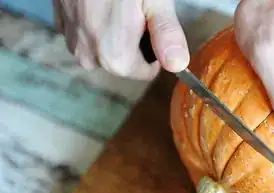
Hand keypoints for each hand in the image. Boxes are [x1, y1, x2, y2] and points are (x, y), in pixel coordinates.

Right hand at [53, 0, 189, 77]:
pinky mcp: (62, 27)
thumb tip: (178, 65)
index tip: (151, 23)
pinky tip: (99, 2)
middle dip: (135, 41)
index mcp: (116, 58)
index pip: (148, 71)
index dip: (155, 48)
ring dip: (114, 32)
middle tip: (134, 10)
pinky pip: (88, 35)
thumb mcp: (155, 2)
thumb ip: (167, 35)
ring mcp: (73, 43)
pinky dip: (96, 23)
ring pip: (106, 48)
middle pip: (126, 62)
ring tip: (116, 4)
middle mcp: (90, 58)